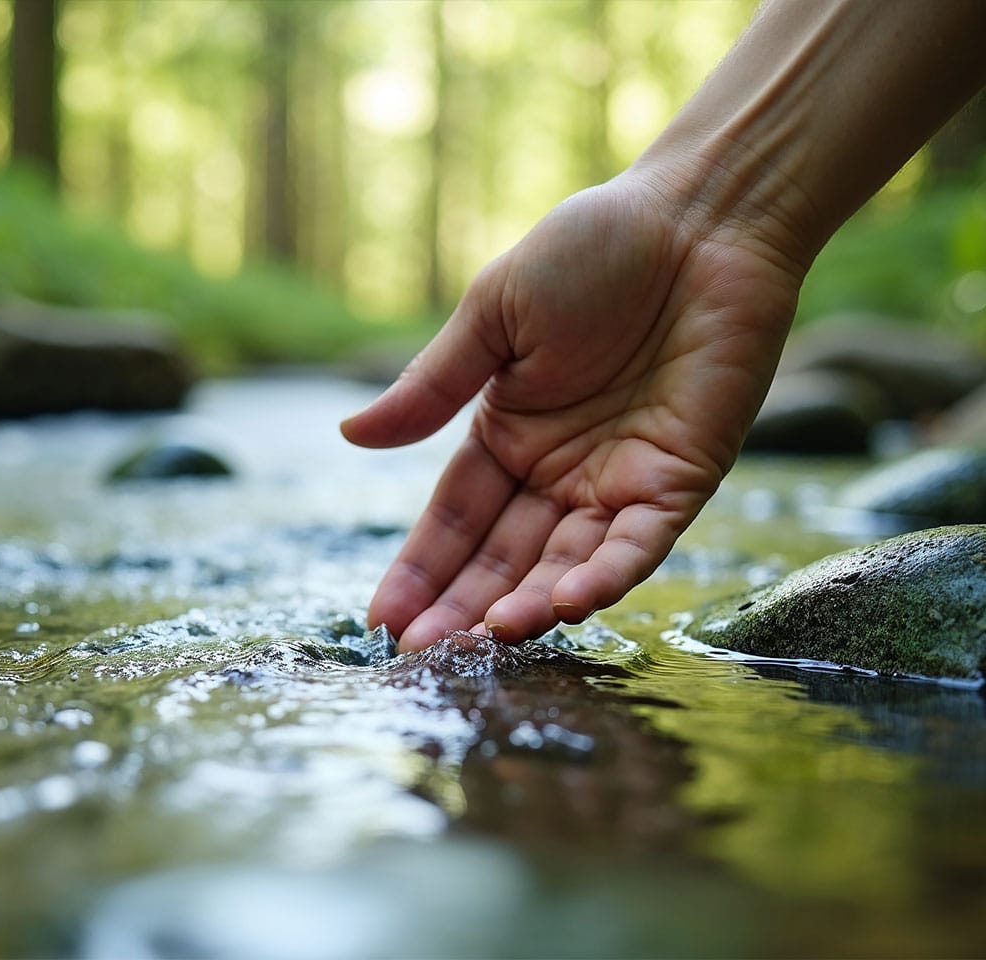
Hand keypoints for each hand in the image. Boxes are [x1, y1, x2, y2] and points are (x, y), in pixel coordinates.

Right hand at [341, 172, 803, 651]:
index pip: (454, 518)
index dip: (420, 570)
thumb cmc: (593, 250)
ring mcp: (618, 481)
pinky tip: (563, 602)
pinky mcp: (679, 480)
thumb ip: (432, 387)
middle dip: (463, 607)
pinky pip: (638, 543)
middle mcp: (559, 471)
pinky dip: (604, 574)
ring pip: (565, 564)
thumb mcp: (493, 317)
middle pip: (502, 556)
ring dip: (527, 604)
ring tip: (486, 638)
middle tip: (423, 655)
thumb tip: (350, 435)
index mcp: (508, 432)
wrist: (699, 217)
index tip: (381, 621)